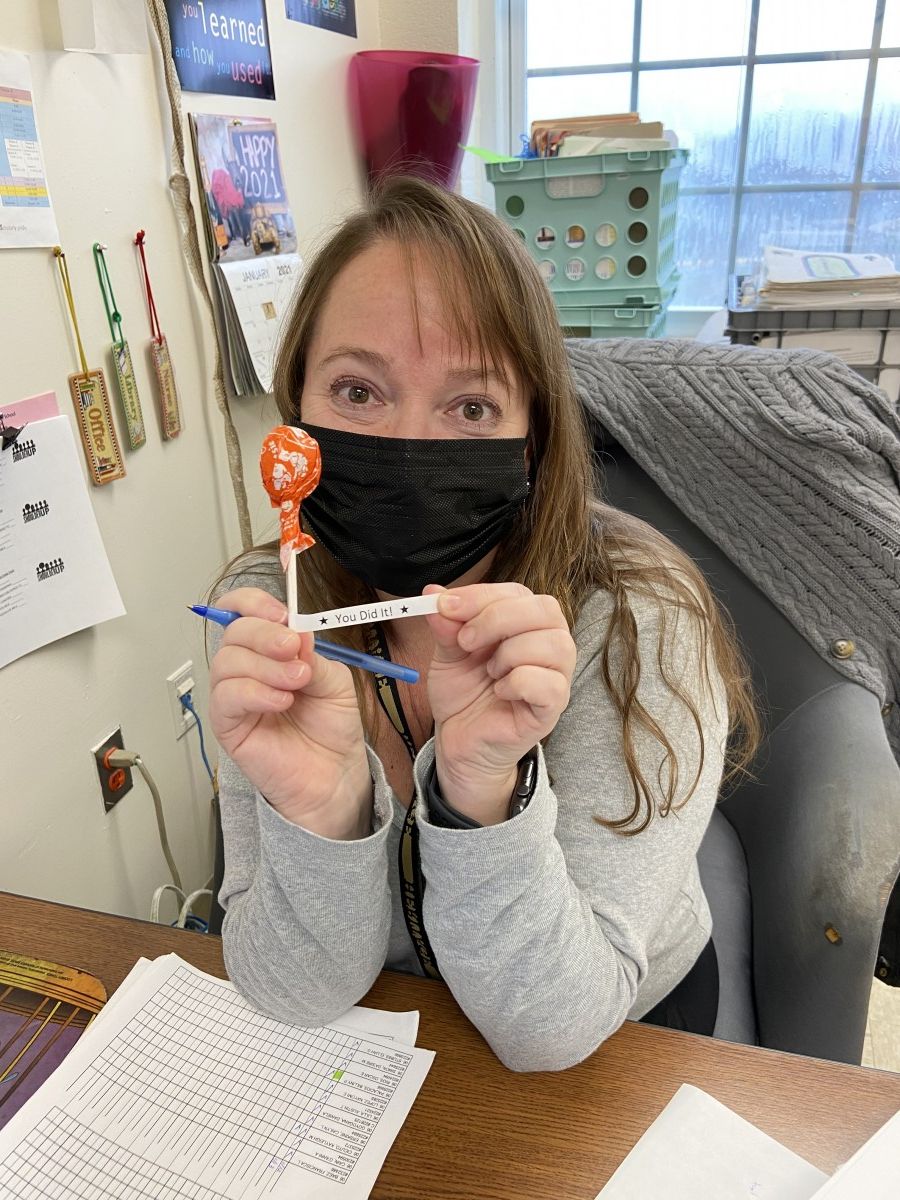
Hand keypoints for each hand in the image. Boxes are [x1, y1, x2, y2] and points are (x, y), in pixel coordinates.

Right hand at [208, 588, 370, 837]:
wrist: (336, 776)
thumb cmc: (331, 728)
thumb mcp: (335, 679)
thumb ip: (313, 654)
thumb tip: (296, 630)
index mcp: (269, 650)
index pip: (242, 611)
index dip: (254, 604)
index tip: (282, 613)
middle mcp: (247, 668)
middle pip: (234, 631)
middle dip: (265, 634)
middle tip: (294, 649)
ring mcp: (235, 696)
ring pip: (226, 661)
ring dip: (265, 666)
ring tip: (298, 683)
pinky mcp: (228, 725)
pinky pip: (226, 697)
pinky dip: (256, 692)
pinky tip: (281, 702)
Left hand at [424, 582, 575, 823]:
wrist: (460, 740)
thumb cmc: (464, 693)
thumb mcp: (447, 654)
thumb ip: (446, 624)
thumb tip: (433, 594)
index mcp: (525, 621)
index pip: (517, 592)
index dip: (481, 596)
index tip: (445, 606)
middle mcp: (548, 643)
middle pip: (545, 610)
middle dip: (497, 619)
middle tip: (465, 640)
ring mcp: (556, 675)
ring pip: (553, 644)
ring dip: (510, 653)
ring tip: (489, 672)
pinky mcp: (553, 706)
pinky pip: (549, 684)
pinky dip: (518, 683)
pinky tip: (501, 692)